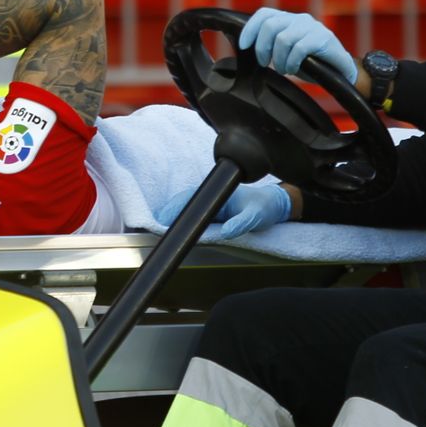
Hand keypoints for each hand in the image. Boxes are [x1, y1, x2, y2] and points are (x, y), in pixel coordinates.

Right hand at [153, 182, 291, 237]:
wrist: (273, 204)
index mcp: (218, 193)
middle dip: (166, 215)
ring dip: (171, 218)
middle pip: (181, 204)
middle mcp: (211, 196)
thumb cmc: (264, 207)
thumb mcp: (255, 216)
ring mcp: (210, 203)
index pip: (189, 200)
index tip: (162, 222)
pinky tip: (172, 228)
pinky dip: (180, 220)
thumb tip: (226, 232)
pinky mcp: (211, 211)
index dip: (174, 211)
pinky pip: (191, 214)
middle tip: (152, 228)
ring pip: (184, 208)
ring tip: (157, 230)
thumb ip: (241, 224)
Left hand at [238, 8, 356, 82]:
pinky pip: (299, 48)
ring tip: (284, 69)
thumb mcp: (286, 51)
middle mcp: (299, 19)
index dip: (250, 29)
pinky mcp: (323, 37)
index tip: (242, 46)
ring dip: (279, 59)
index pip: (264, 14)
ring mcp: (312, 27)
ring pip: (283, 39)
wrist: (340, 71)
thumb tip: (246, 47)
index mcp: (288, 19)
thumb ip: (271, 44)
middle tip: (265, 63)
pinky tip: (294, 69)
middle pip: (269, 26)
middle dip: (262, 48)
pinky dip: (292, 62)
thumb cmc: (310, 62)